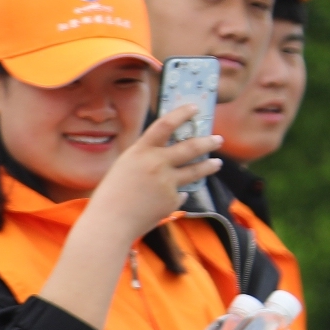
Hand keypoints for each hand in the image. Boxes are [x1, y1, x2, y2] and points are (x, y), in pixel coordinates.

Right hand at [81, 108, 220, 240]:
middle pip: (190, 147)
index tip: (194, 108)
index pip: (165, 125)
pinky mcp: (172, 200)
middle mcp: (156, 163)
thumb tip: (172, 157)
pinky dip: (176, 194)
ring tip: (217, 162)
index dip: (181, 114)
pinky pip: (180, 193)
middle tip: (218, 139)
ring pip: (195, 170)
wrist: (111, 221)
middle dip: (207, 142)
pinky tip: (163, 199)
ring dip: (209, 165)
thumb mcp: (126, 166)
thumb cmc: (113, 193)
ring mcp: (167, 182)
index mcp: (140, 150)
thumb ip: (148, 158)